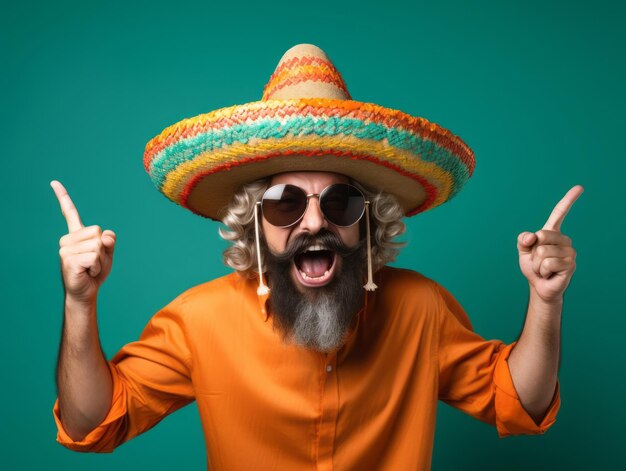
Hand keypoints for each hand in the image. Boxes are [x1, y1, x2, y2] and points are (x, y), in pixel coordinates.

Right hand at [51, 181, 116, 304]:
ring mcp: (66, 249)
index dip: (62, 197)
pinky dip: (97, 266)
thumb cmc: (95, 272)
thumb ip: (109, 241)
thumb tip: (105, 237)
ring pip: (98, 245)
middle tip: (94, 262)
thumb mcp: (107, 253)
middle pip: (99, 232)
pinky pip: (94, 256)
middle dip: (104, 249)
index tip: (54, 182)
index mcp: (76, 234)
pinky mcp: (69, 259)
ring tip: (90, 267)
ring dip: (101, 260)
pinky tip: (87, 272)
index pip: (70, 213)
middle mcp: (68, 239)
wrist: (85, 292)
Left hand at [517, 185, 582, 303]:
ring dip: (536, 264)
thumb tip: (532, 236)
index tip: (579, 187)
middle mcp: (564, 240)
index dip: (569, 200)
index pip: (560, 213)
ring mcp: (569, 252)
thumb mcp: (523, 250)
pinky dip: (542, 271)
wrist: (539, 286)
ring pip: (543, 252)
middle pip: (541, 236)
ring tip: (543, 269)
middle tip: (538, 261)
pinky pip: (547, 263)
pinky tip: (548, 274)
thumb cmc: (533, 267)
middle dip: (533, 251)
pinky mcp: (570, 265)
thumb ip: (523, 239)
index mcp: (552, 233)